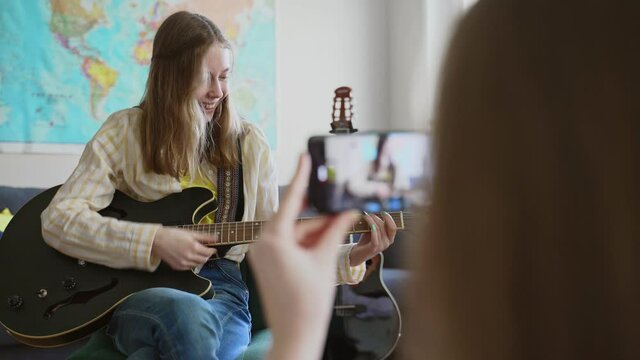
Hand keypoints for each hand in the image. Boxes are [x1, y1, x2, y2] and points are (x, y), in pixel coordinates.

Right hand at [151, 227, 216, 269]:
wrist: (157, 241)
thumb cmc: (173, 235)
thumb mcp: (190, 233)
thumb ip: (204, 237)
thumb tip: (216, 237)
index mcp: (194, 247)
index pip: (209, 252)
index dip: (212, 250)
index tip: (212, 247)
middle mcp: (189, 257)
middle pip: (204, 260)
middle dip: (206, 255)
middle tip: (205, 250)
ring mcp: (183, 264)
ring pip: (197, 265)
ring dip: (199, 260)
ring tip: (196, 252)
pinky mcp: (178, 267)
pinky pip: (189, 267)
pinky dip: (192, 263)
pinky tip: (188, 257)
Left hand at [248, 154, 358, 359]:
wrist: (296, 334)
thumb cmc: (308, 303)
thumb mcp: (325, 259)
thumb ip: (334, 230)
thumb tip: (346, 210)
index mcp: (273, 239)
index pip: (291, 200)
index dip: (300, 177)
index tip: (304, 157)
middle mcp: (262, 244)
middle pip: (295, 220)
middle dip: (318, 220)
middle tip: (340, 212)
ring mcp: (262, 255)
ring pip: (293, 233)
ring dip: (314, 234)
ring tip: (334, 240)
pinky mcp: (266, 264)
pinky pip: (287, 245)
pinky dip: (305, 245)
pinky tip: (321, 249)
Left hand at [349, 211, 396, 265]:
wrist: (357, 254)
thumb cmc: (365, 241)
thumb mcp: (372, 231)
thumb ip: (376, 225)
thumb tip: (375, 213)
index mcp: (389, 239)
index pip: (393, 227)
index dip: (389, 219)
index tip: (383, 212)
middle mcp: (387, 243)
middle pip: (385, 226)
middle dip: (377, 218)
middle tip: (370, 214)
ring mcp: (381, 246)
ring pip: (379, 229)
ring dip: (372, 220)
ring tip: (366, 216)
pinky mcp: (374, 248)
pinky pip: (374, 234)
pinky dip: (371, 226)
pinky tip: (367, 221)